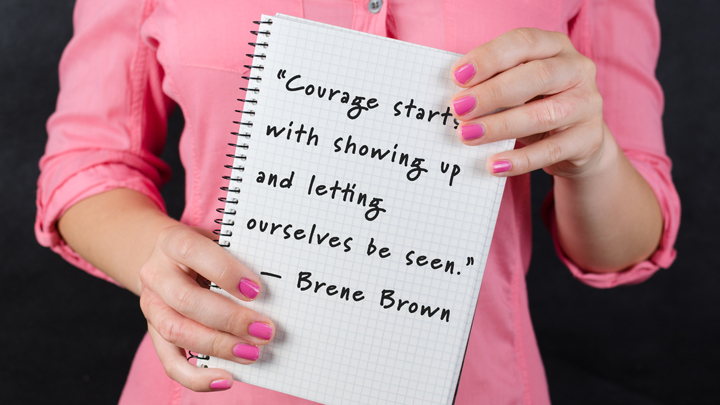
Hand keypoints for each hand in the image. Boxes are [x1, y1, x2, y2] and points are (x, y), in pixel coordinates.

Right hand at [139, 225, 274, 391]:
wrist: (163, 256)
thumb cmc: (202, 250)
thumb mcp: (216, 240)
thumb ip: (237, 257)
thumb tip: (274, 289)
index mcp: (173, 243)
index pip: (196, 253)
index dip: (227, 273)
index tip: (256, 291)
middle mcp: (156, 275)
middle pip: (187, 300)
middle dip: (230, 319)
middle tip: (264, 330)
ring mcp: (152, 306)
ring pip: (177, 332)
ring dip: (219, 346)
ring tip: (252, 353)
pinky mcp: (154, 333)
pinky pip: (170, 362)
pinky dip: (197, 377)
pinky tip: (226, 379)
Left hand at [450, 28, 604, 178]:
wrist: (578, 141)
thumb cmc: (537, 104)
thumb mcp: (519, 87)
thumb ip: (494, 84)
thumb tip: (458, 98)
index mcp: (556, 47)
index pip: (523, 42)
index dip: (489, 57)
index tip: (457, 77)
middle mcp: (577, 70)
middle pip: (536, 76)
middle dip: (492, 92)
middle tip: (459, 108)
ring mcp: (587, 105)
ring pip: (542, 115)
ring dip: (499, 126)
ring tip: (468, 135)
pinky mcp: (588, 139)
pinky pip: (550, 151)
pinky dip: (519, 160)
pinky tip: (494, 165)